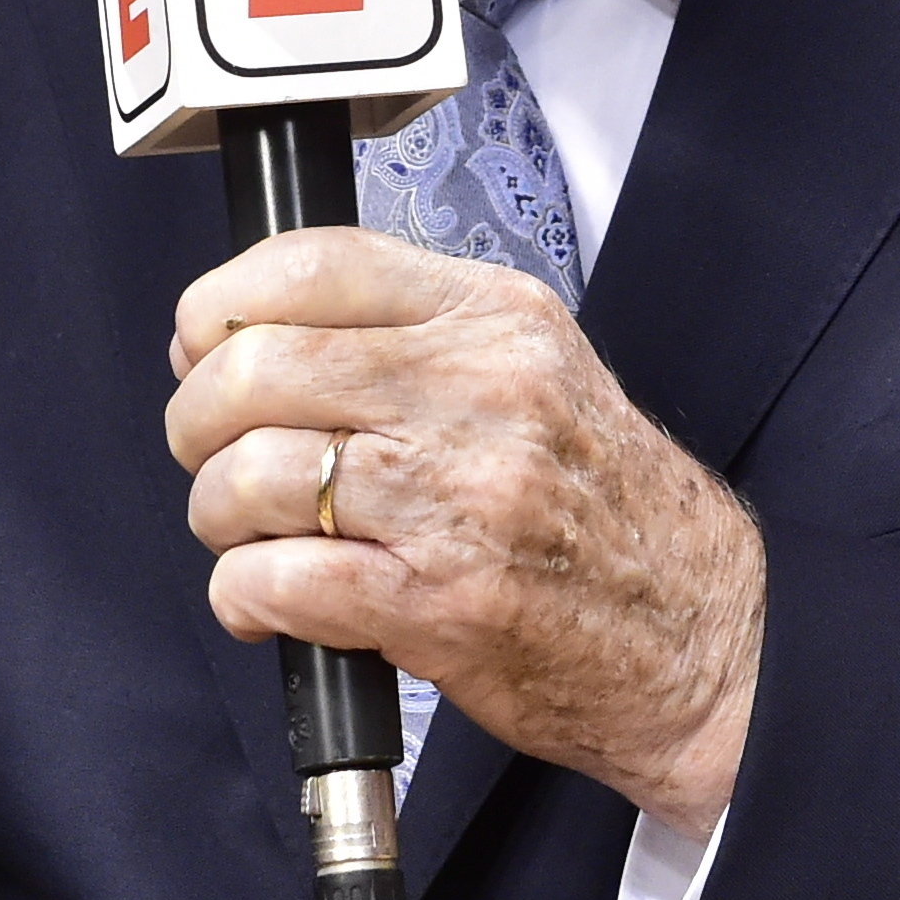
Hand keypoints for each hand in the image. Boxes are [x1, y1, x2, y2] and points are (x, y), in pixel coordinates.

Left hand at [167, 230, 762, 839]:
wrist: (702, 635)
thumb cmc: (604, 508)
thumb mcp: (536, 370)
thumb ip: (416, 337)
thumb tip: (259, 329)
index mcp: (495, 320)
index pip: (316, 264)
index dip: (223, 300)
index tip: (200, 337)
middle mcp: (478, 393)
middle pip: (260, 367)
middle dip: (198, 416)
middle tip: (205, 448)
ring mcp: (458, 499)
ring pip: (254, 475)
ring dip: (217, 513)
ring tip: (241, 534)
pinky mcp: (439, 604)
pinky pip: (278, 581)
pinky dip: (241, 594)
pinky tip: (261, 600)